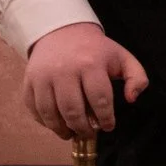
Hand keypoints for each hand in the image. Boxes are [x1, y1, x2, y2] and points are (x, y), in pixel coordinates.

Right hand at [22, 22, 147, 138]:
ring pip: (49, 112)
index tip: (108, 126)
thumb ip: (137, 78)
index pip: (100, 99)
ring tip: (71, 134)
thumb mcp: (122, 58)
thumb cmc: (96, 50)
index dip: (105, 118)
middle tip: (89, 134)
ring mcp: (43, 76)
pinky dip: (43, 121)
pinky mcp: (29, 80)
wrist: (62, 31)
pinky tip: (55, 124)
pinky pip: (33, 107)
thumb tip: (132, 99)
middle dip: (83, 128)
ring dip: (61, 129)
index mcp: (90, 64)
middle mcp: (64, 70)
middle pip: (72, 109)